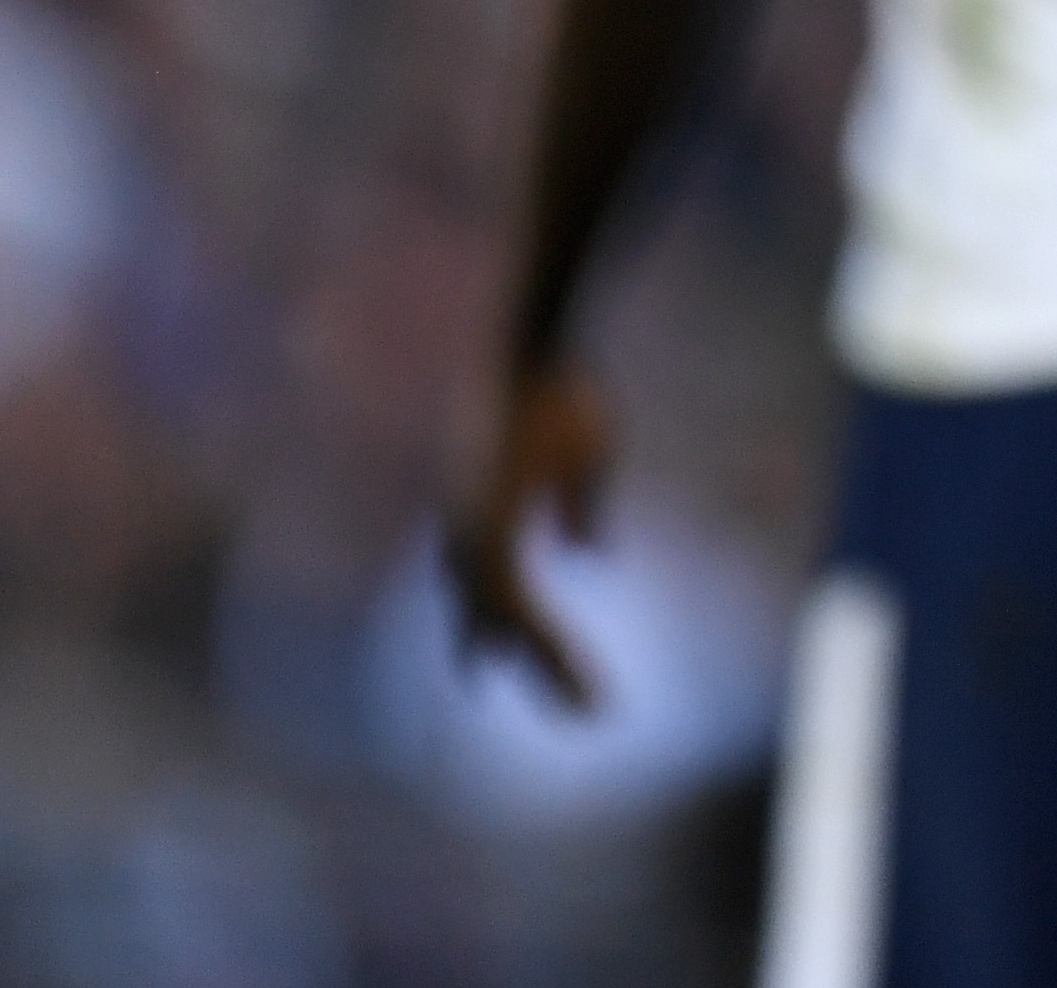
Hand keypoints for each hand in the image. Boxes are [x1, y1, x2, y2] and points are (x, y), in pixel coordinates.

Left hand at [443, 363, 615, 711]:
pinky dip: (543, 635)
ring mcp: (473, 531)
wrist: (534, 344)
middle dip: (535, 663)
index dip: (504, 636)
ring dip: (549, 663)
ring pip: (504, 618)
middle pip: (492, 616)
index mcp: (487, 515)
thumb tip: (587, 554)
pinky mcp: (487, 528)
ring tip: (588, 705)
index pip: (496, 590)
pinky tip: (569, 659)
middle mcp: (468, 531)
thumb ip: (581, 508)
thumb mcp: (585, 456)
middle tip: (581, 713)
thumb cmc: (559, 388)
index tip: (495, 672)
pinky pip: (514, 600)